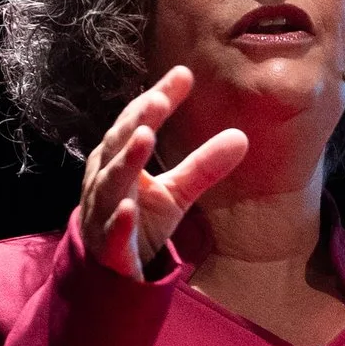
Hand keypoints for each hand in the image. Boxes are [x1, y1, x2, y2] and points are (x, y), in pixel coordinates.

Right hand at [77, 69, 249, 278]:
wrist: (109, 271)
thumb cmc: (139, 222)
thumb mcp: (175, 193)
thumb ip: (202, 166)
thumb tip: (241, 137)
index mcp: (119, 160)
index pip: (137, 121)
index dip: (158, 98)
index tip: (184, 74)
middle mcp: (105, 180)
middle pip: (119, 145)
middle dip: (138, 121)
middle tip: (161, 101)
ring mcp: (103, 213)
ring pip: (111, 183)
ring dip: (127, 160)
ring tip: (146, 137)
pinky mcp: (107, 248)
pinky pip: (112, 233)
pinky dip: (118, 220)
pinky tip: (129, 209)